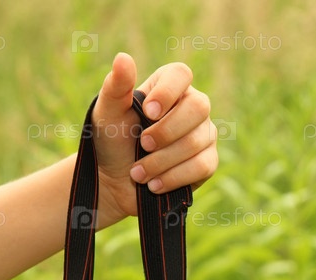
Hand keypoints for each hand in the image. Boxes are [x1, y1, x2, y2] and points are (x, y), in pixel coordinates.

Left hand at [91, 53, 217, 225]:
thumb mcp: (108, 114)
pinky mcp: (208, 162)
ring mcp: (204, 134)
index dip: (167, 92)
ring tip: (138, 173)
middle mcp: (192, 106)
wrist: (115, 182)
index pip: (181, 74)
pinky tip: (154, 185)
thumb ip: (116, 87)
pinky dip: (173, 177)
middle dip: (167, 131)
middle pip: (199, 107)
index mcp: (168, 87)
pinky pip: (202, 166)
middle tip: (143, 144)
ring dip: (162, 161)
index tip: (148, 112)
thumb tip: (123, 58)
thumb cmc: (112, 142)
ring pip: (197, 142)